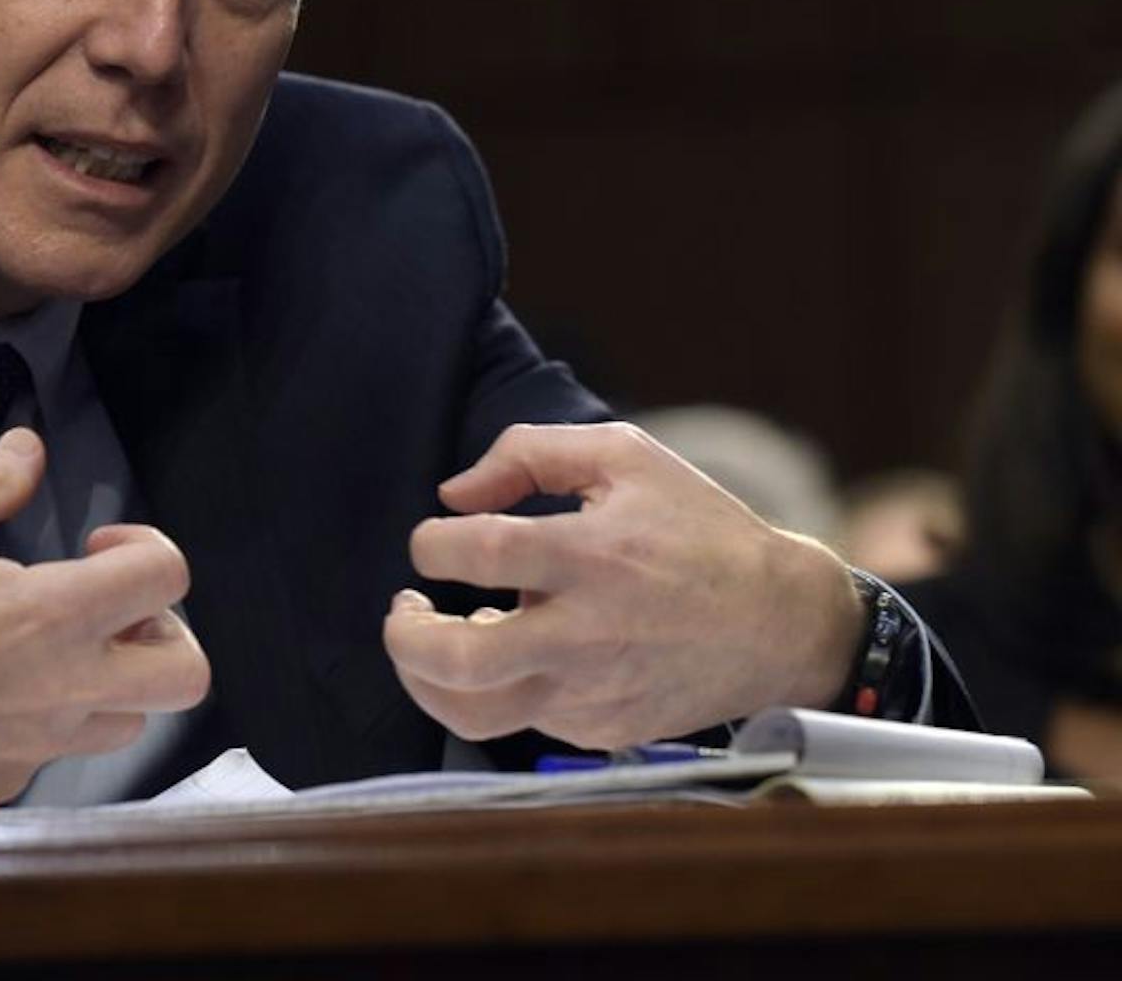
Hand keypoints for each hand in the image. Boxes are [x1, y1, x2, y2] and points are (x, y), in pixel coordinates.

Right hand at [0, 427, 209, 805]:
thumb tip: (30, 445)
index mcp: (54, 615)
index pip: (169, 577)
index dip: (146, 548)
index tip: (93, 547)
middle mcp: (66, 688)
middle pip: (186, 673)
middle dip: (162, 631)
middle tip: (103, 607)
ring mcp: (42, 745)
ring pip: (134, 721)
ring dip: (115, 680)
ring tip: (54, 649)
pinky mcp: (8, 780)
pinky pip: (62, 754)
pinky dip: (51, 722)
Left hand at [383, 422, 862, 747]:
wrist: (780, 624)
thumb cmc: (697, 528)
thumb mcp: (625, 457)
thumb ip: (529, 454)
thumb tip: (453, 495)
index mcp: (592, 556)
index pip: (475, 552)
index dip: (430, 544)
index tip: (434, 540)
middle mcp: (586, 634)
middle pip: (458, 659)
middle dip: (403, 636)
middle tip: (403, 607)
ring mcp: (591, 693)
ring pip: (473, 714)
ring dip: (426, 678)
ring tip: (428, 638)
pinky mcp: (599, 731)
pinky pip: (519, 719)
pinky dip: (492, 688)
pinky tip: (503, 650)